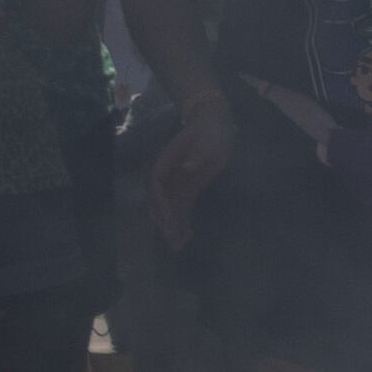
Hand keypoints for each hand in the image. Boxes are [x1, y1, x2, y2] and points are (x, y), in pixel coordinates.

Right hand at [148, 93, 237, 250]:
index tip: (167, 220)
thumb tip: (189, 167)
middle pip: (160, 202)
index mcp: (165, 163)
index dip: (161, 204)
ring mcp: (177, 183)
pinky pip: (182, 208)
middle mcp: (167, 176)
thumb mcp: (207, 141)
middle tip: (172, 242)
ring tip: (179, 246)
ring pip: (170, 208)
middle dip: (165, 222)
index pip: (158, 187)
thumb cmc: (209, 131)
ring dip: (173, 226)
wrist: (213, 125)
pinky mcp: (188, 189)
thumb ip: (197, 155)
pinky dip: (184, 221)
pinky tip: (188, 236)